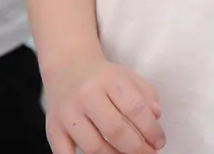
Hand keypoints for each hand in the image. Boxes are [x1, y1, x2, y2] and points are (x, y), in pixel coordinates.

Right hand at [45, 56, 165, 153]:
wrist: (67, 68)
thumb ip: (146, 95)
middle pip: (115, 129)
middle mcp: (87, 95)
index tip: (160, 142)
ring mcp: (68, 114)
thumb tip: (156, 117)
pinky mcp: (53, 130)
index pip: (134, 107)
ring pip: (93, 147)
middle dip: (136, 148)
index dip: (150, 129)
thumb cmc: (103, 78)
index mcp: (110, 79)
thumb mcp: (128, 77)